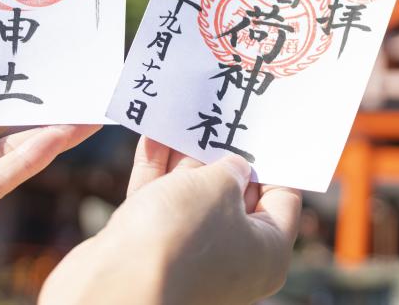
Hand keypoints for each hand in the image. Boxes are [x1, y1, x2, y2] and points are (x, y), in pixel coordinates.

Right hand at [40, 138, 301, 304]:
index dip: (274, 161)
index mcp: (267, 252)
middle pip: (236, 195)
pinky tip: (154, 135)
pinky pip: (161, 202)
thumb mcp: (220, 186)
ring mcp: (190, 255)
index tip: (263, 130)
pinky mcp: (151, 249)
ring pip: (192, 196)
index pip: (283, 200)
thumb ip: (231, 167)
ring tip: (186, 117)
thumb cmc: (181, 236)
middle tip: (224, 117)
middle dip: (225, 154)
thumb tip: (233, 165)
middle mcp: (233, 258)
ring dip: (186, 157)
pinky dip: (158, 170)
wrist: (115, 282)